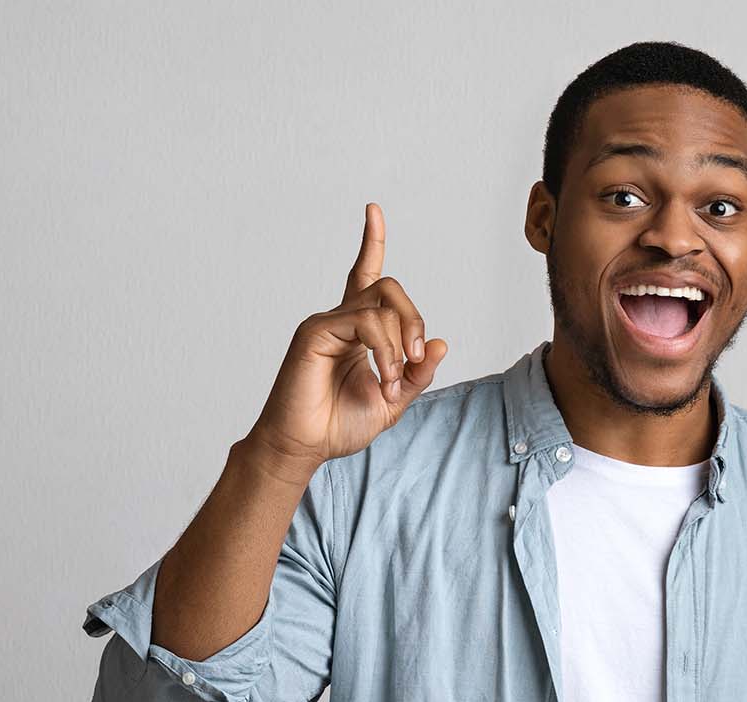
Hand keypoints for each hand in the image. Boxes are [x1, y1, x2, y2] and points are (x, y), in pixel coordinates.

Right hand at [245, 203, 447, 477]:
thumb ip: (418, 372)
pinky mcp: (315, 332)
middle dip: (414, 318)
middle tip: (417, 357)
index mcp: (359, 331)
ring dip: (400, 344)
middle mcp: (341, 319)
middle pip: (388, 287)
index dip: (371, 243)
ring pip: (380, 305)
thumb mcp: (395, 400)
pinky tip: (382, 376)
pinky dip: (384, 350)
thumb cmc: (341, 423)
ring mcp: (326, 323)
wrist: (307, 446)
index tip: (372, 210)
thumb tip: (440, 342)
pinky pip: (364, 322)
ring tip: (393, 379)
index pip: (366, 276)